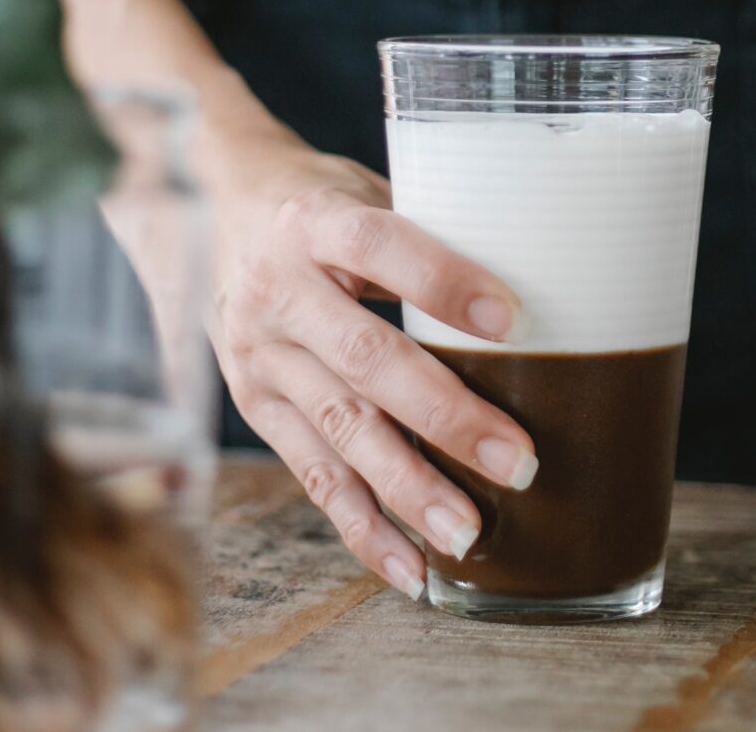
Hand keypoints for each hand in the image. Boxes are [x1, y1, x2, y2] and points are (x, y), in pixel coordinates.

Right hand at [202, 128, 537, 600]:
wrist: (207, 212)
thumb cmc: (319, 202)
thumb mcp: (362, 189)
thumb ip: (434, 228)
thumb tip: (548, 270)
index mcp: (313, 221)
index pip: (378, 245)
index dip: (443, 282)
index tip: (513, 320)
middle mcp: (279, 291)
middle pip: (364, 359)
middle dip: (444, 416)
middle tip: (517, 462)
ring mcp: (262, 356)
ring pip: (339, 430)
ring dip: (408, 487)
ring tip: (468, 533)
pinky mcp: (258, 408)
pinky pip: (313, 474)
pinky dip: (362, 526)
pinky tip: (410, 567)